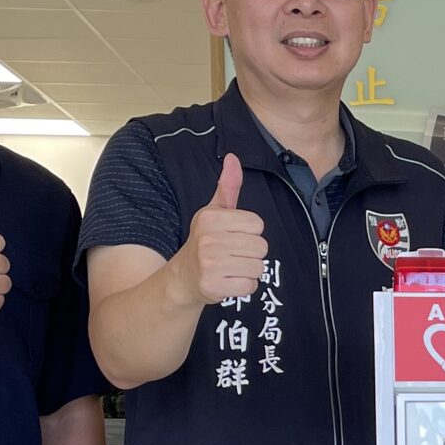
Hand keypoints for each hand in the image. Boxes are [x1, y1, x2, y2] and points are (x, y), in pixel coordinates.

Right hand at [167, 153, 268, 305]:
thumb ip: (228, 187)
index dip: (250, 233)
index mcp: (211, 217)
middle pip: (261, 247)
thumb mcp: (214, 212)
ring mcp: (210, 263)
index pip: (258, 224)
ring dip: (249, 271)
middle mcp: (209, 238)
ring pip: (258, 268)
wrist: (182, 278)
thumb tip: (233, 158)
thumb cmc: (204, 241)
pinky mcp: (213, 286)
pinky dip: (244, 287)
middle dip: (251, 254)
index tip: (233, 236)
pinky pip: (250, 286)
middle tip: (232, 255)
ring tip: (231, 268)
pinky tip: (229, 281)